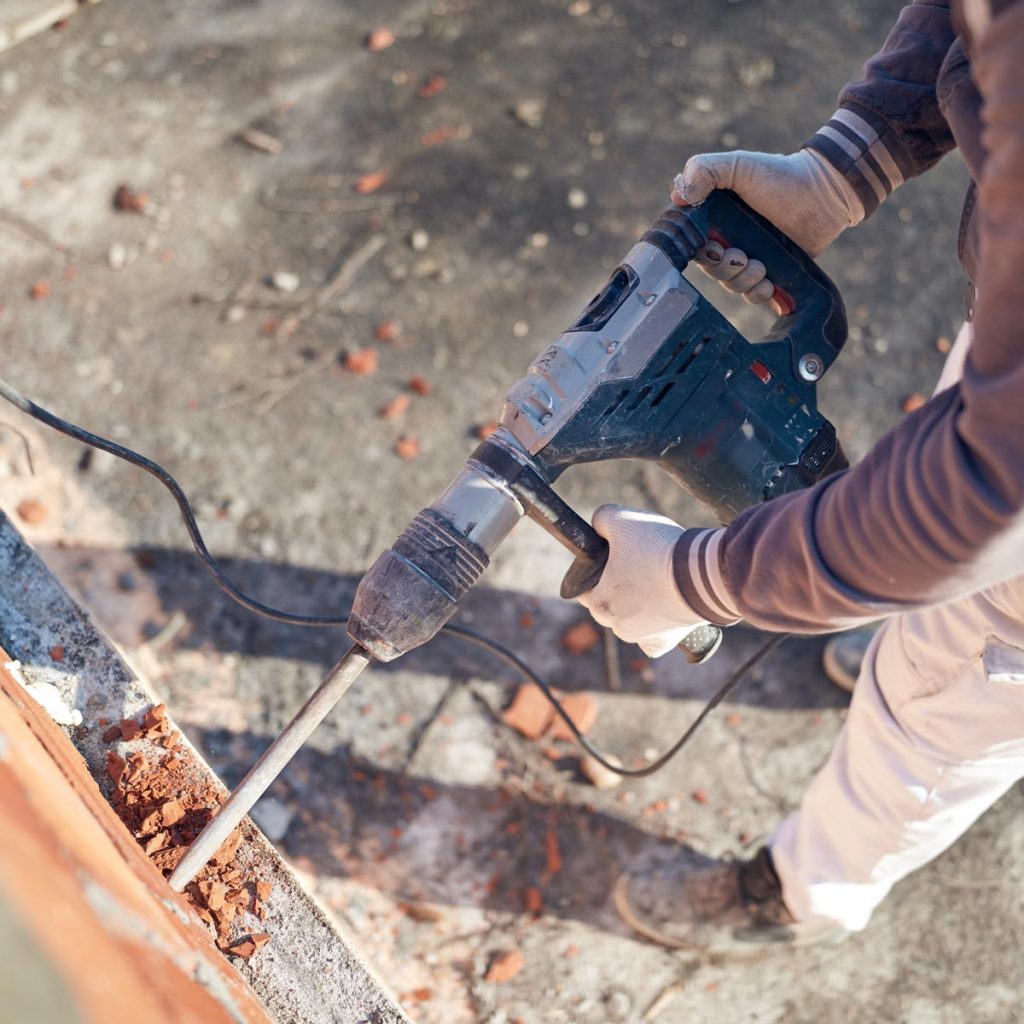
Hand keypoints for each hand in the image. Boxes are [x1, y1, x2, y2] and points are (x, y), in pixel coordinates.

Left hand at [575, 504, 707, 657]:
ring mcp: (643, 637)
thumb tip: (599, 524)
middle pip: (609, 603)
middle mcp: (617, 626)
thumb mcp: (622, 519)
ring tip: (658, 579)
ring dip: (640, 605)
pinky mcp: (667, 641)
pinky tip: (666, 610)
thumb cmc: (657, 549)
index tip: (613, 555)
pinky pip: (655, 639)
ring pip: (632, 621)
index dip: (596, 568)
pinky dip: (659, 627)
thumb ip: (602, 519)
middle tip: (640, 563)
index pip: (584, 587)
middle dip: (619, 585)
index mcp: (599, 603)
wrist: (701, 574)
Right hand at [672, 148, 864, 302]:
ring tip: (761, 266)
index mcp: (715, 221)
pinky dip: (759, 294)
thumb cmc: (780, 176)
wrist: (824, 192)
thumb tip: (678, 196)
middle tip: (742, 255)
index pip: (694, 246)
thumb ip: (704, 170)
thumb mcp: (737, 165)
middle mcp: (730, 241)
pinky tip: (769, 284)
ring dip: (743, 281)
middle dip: (724, 269)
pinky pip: (756, 295)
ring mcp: (751, 259)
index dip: (700, 253)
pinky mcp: (773, 273)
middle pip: (712, 270)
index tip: (715, 248)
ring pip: (733, 285)